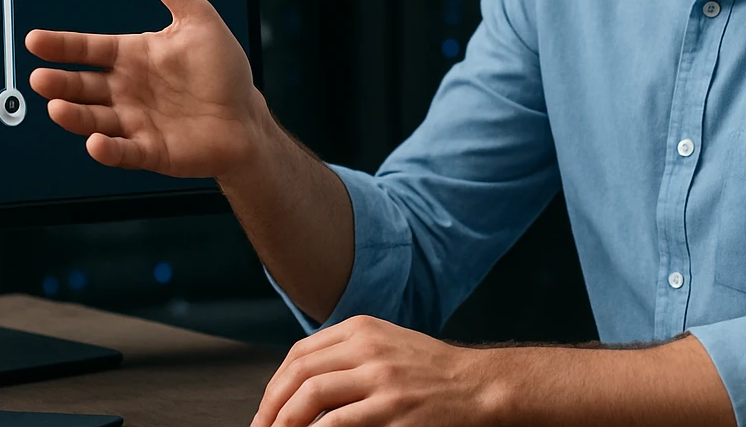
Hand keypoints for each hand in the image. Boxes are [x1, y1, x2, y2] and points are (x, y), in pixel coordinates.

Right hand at [25, 0, 264, 177]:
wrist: (247, 118)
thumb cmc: (221, 68)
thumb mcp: (196, 18)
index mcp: (133, 57)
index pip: (90, 49)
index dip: (62, 45)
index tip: (34, 40)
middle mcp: (126, 90)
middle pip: (84, 86)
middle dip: (61, 83)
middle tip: (40, 78)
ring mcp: (135, 123)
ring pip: (95, 119)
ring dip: (75, 116)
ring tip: (57, 108)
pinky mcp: (150, 151)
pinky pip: (124, 152)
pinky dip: (108, 150)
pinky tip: (95, 143)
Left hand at [251, 316, 499, 426]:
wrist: (478, 385)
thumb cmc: (434, 370)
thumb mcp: (388, 344)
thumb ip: (349, 354)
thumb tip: (303, 383)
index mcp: (363, 329)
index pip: (300, 354)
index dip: (275, 385)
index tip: (267, 410)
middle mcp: (368, 348)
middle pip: (299, 374)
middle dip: (272, 407)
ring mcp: (381, 379)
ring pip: (312, 396)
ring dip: (285, 422)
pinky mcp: (393, 409)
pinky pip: (338, 423)